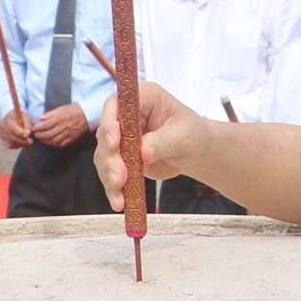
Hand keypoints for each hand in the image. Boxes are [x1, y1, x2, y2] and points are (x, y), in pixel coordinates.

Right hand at [0, 108, 32, 148]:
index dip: (20, 132)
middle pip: (12, 136)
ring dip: (20, 144)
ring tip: (27, 142)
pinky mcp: (2, 138)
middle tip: (30, 141)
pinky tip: (21, 143)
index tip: (27, 135)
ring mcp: (1, 133)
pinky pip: (9, 145)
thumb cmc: (20, 117)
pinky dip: (16, 146)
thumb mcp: (25, 117)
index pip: (13, 128)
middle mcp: (3, 126)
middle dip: (22, 140)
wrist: (12, 117)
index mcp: (8, 119)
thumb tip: (27, 134)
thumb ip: (26, 125)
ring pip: (11, 142)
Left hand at [33, 103, 87, 148]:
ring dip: (46, 141)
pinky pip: (61, 144)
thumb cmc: (74, 110)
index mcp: (59, 118)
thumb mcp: (61, 108)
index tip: (34, 128)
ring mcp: (67, 134)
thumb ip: (50, 114)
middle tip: (36, 135)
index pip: (45, 125)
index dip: (37, 128)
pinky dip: (55, 144)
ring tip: (42, 139)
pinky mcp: (71, 138)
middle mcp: (62, 127)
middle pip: (48, 134)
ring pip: (53, 141)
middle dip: (40, 135)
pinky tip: (52, 143)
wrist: (87, 115)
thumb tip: (40, 118)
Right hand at [94, 82, 207, 209]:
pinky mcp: (121, 157)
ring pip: (104, 156)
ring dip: (109, 177)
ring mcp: (121, 137)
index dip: (110, 122)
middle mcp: (126, 115)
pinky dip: (113, 188)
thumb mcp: (183, 136)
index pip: (116, 105)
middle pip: (106, 134)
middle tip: (119, 179)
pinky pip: (110, 172)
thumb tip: (143, 153)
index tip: (114, 143)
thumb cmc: (192, 135)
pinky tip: (120, 202)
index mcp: (143, 98)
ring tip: (119, 198)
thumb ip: (163, 142)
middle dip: (111, 159)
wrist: (195, 153)